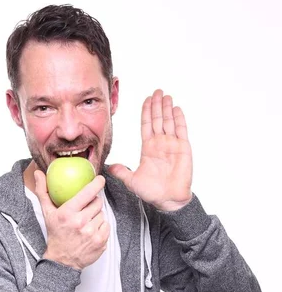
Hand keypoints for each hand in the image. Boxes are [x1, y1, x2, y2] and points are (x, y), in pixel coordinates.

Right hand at [34, 170, 109, 270]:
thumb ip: (43, 192)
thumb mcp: (47, 213)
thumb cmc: (56, 235)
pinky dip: (101, 227)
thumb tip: (38, 173)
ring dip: (96, 216)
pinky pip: (106, 226)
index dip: (96, 184)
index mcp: (68, 213)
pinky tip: (92, 231)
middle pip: (98, 203)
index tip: (100, 179)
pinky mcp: (100, 241)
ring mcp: (91, 233)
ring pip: (102, 214)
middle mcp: (80, 222)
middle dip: (93, 203)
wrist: (62, 261)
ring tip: (86, 223)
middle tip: (86, 209)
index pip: (87, 193)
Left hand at [108, 89, 192, 211]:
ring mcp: (172, 145)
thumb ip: (121, 172)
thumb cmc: (151, 192)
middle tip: (156, 91)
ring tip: (165, 95)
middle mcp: (160, 144)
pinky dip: (179, 119)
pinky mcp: (183, 148)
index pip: (147, 125)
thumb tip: (109, 167)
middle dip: (157, 105)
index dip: (146, 112)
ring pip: (169, 122)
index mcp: (148, 148)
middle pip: (158, 119)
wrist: (168, 200)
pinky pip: (181, 130)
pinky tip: (176, 108)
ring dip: (167, 108)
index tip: (146, 99)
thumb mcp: (131, 181)